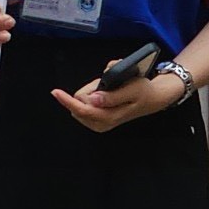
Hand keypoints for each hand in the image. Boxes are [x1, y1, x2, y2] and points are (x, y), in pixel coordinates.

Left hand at [53, 57, 188, 132]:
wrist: (152, 99)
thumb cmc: (142, 91)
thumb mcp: (131, 89)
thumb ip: (111, 96)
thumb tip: (92, 100)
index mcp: (109, 116)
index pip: (83, 109)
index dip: (68, 100)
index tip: (56, 92)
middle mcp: (102, 123)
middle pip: (79, 105)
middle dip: (87, 92)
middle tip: (106, 85)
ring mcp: (100, 123)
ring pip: (81, 105)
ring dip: (90, 94)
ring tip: (109, 90)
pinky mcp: (98, 120)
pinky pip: (85, 106)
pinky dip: (91, 97)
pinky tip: (104, 95)